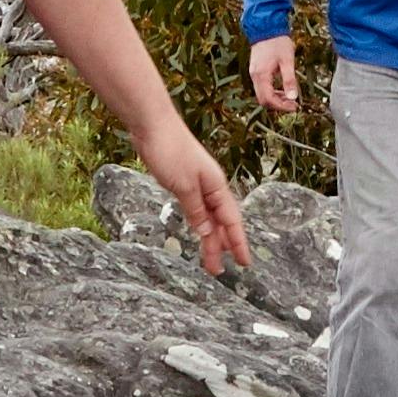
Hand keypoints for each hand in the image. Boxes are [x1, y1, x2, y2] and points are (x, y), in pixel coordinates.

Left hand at [142, 122, 251, 276]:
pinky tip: (199, 230)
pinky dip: (199, 223)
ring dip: (209, 238)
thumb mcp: (184, 186)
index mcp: (216, 187)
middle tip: (219, 271)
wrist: (152, 125)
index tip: (245, 263)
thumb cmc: (170, 150)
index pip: (231, 221)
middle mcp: (210, 187)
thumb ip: (196, 211)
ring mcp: (197, 184)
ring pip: (208, 217)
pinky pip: (196, 209)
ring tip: (208, 259)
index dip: (238, 243)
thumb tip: (208, 233)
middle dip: (221, 247)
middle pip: (220, 222)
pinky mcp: (182, 181)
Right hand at [244, 32, 302, 118]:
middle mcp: (254, 76)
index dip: (281, 106)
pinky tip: (283, 89)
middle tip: (293, 105)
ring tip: (290, 98)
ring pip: (262, 95)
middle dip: (278, 105)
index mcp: (261, 75)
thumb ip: (289, 80)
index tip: (294, 107)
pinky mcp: (256, 70)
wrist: (266, 27)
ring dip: (276, 99)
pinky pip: (262, 87)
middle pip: (263, 100)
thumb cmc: (278, 42)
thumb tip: (293, 98)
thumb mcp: (287, 61)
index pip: (268, 100)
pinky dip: (272, 92)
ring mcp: (254, 73)